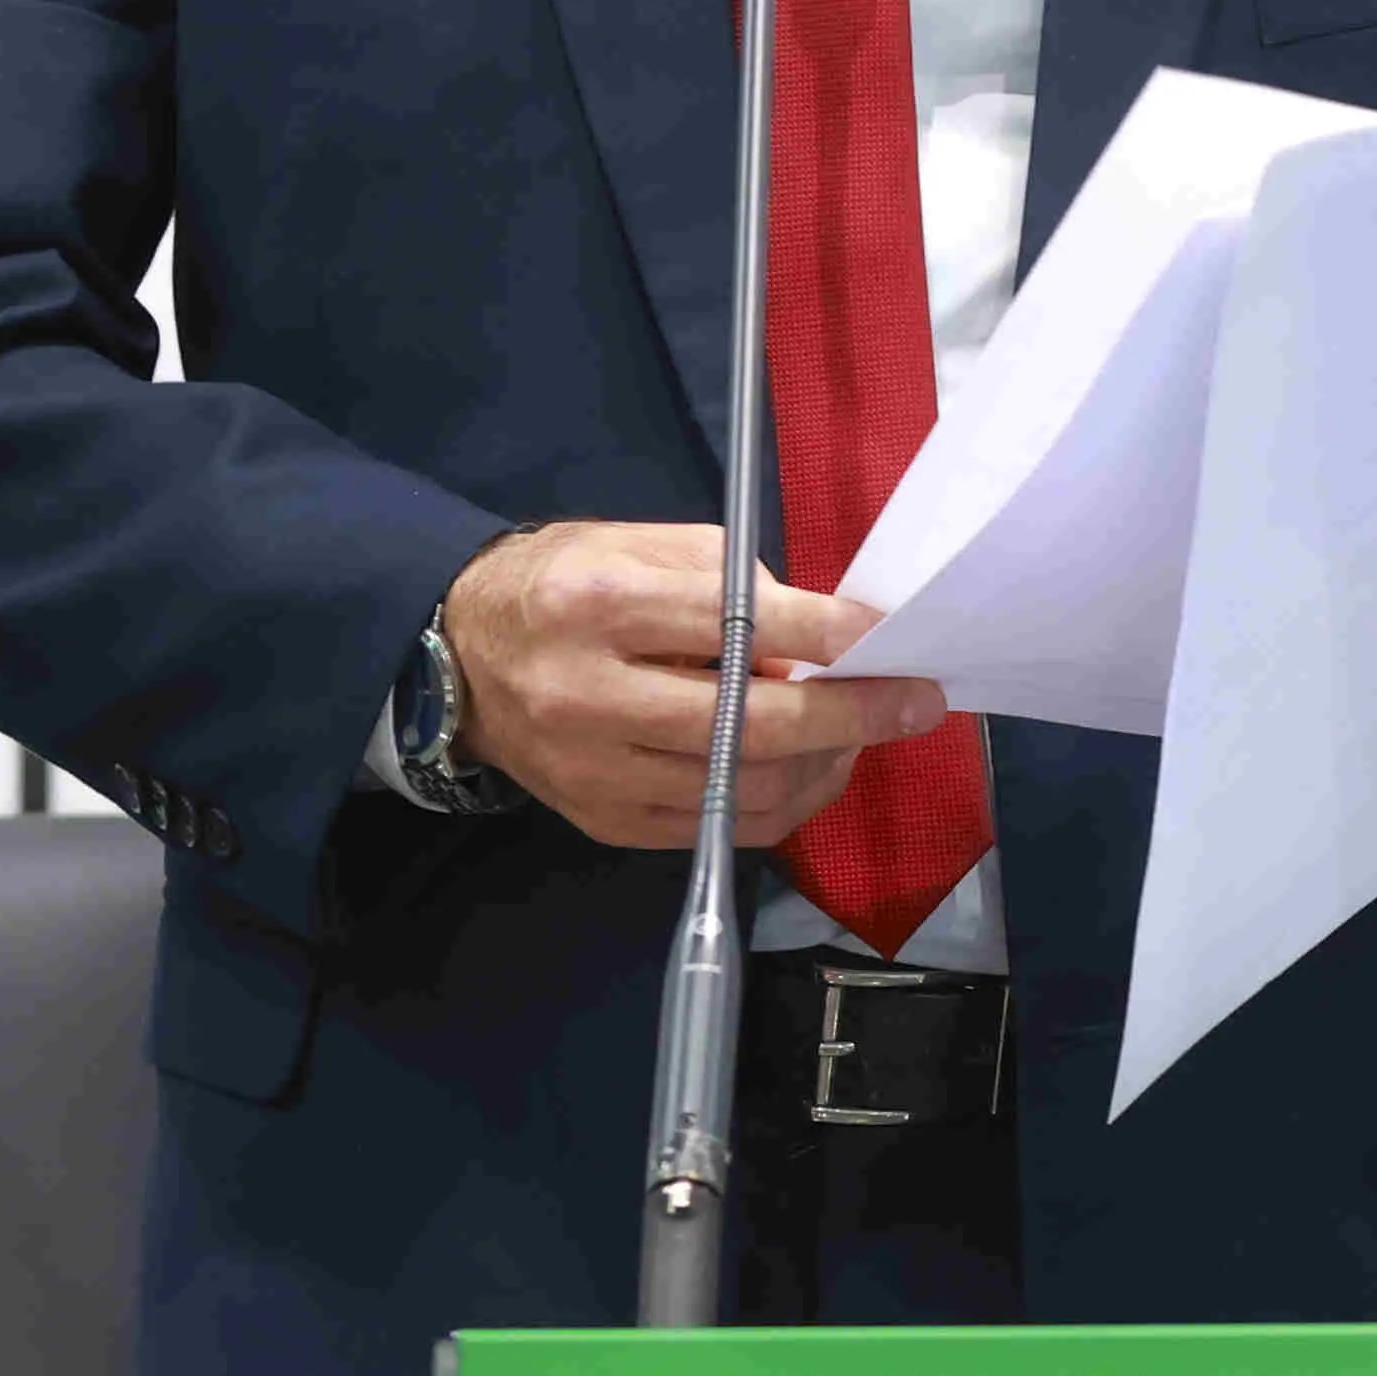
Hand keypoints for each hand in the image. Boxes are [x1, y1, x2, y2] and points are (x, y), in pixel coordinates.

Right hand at [440, 521, 949, 855]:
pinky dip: (783, 802)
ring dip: (824, 765)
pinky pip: (721, 828)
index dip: (827, 637)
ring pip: (744, 791)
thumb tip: (828, 634)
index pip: (736, 627)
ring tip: (860, 733)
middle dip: (850, 716)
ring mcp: (592, 771)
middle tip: (915, 703)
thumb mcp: (645, 547)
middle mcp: (586, 697)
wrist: (461, 654)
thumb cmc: (568, 582)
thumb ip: (734, 584)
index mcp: (595, 605)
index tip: (890, 639)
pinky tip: (810, 767)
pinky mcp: (602, 821)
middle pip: (747, 727)